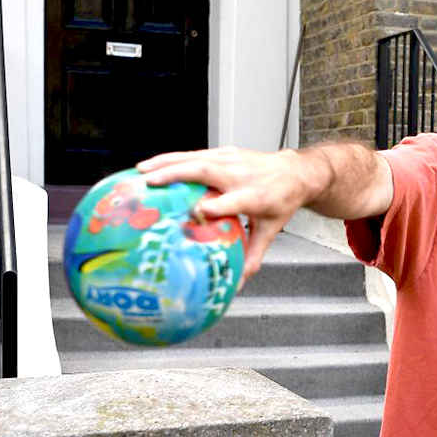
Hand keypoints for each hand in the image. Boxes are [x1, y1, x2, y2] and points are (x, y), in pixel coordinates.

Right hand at [138, 146, 311, 283]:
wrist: (294, 173)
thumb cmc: (280, 201)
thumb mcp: (270, 230)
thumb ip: (252, 256)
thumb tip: (237, 283)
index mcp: (255, 196)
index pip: (234, 201)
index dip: (217, 206)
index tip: (198, 213)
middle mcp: (241, 175)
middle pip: (207, 171)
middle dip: (177, 175)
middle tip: (152, 183)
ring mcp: (231, 160)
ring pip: (196, 158)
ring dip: (167, 163)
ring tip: (141, 171)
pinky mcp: (224, 152)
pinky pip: (195, 154)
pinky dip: (172, 158)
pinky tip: (153, 165)